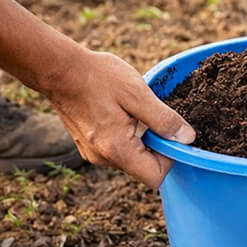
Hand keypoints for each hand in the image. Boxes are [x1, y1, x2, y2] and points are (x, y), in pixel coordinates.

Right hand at [44, 50, 194, 186]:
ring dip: (141, 137)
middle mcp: (103, 159)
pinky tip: (121, 110)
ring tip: (134, 109)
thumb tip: (187, 139)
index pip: (156, 177)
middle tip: (153, 114)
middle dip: (156, 145)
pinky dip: (127, 133)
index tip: (171, 131)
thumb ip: (164, 120)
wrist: (58, 69)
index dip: (171, 158)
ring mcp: (93, 153)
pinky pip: (117, 147)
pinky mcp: (88, 144)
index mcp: (117, 150)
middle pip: (144, 168)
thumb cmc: (97, 77)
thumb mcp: (138, 94)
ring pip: (131, 156)